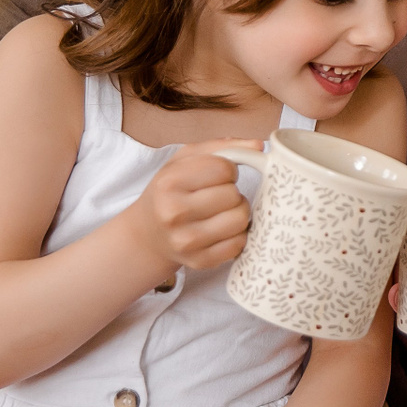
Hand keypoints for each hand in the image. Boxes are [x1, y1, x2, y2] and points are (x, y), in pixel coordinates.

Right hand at [128, 138, 260, 271]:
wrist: (147, 233)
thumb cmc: (171, 191)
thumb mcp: (185, 160)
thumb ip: (222, 147)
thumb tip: (259, 146)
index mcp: (169, 183)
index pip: (224, 168)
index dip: (228, 169)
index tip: (217, 175)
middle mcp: (174, 213)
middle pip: (234, 195)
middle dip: (232, 192)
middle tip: (218, 195)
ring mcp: (186, 241)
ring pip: (241, 219)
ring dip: (238, 212)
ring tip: (222, 211)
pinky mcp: (200, 261)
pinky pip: (239, 244)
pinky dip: (236, 234)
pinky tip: (221, 229)